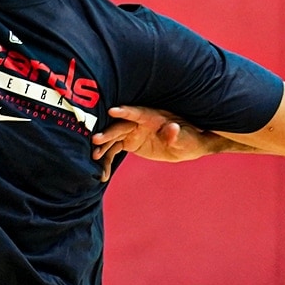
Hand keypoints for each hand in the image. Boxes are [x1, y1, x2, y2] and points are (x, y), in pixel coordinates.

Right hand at [90, 105, 217, 180]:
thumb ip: (176, 134)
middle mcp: (139, 122)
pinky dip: (107, 161)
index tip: (112, 110)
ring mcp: (132, 132)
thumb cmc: (190, 138)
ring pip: (113, 138)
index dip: (125, 111)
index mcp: (153, 117)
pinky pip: (114, 150)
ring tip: (94, 158)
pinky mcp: (129, 142)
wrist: (188, 146)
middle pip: (120, 126)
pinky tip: (102, 173)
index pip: (137, 112)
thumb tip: (172, 129)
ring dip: (103, 148)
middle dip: (108, 133)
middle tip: (95, 140)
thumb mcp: (187, 139)